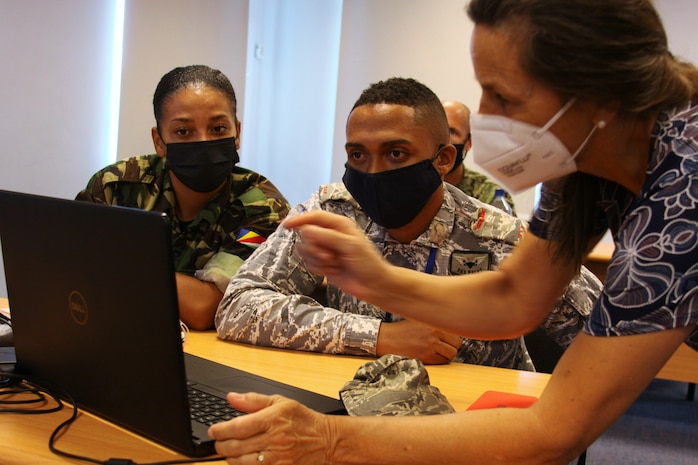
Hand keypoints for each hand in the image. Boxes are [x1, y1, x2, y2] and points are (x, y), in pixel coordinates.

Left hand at [208, 392, 332, 464]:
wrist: (325, 440)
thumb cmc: (303, 420)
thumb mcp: (281, 402)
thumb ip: (254, 400)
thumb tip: (232, 397)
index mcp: (272, 419)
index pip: (238, 426)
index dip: (220, 430)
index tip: (214, 430)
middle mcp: (274, 439)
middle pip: (236, 447)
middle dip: (221, 445)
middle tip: (218, 442)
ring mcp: (277, 457)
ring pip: (242, 462)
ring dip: (230, 458)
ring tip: (229, 452)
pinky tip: (243, 461)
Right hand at [283, 211, 390, 301]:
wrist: (374, 285)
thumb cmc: (368, 263)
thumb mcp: (350, 246)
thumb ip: (328, 237)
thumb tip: (306, 230)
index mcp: (339, 225)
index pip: (315, 217)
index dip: (300, 219)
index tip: (287, 225)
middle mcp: (330, 235)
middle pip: (306, 235)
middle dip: (315, 248)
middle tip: (331, 256)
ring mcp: (325, 250)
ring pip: (305, 250)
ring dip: (318, 260)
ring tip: (334, 264)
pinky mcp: (322, 263)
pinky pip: (309, 264)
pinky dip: (319, 269)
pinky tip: (333, 271)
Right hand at [377, 319, 461, 363]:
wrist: (388, 338)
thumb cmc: (404, 329)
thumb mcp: (421, 318)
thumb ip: (437, 322)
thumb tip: (455, 325)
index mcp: (434, 322)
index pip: (456, 333)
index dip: (453, 338)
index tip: (448, 339)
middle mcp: (434, 333)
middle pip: (456, 345)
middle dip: (451, 346)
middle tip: (443, 346)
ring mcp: (430, 345)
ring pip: (451, 354)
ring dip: (446, 354)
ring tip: (438, 351)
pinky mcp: (425, 357)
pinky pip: (441, 361)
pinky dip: (438, 360)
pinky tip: (430, 354)